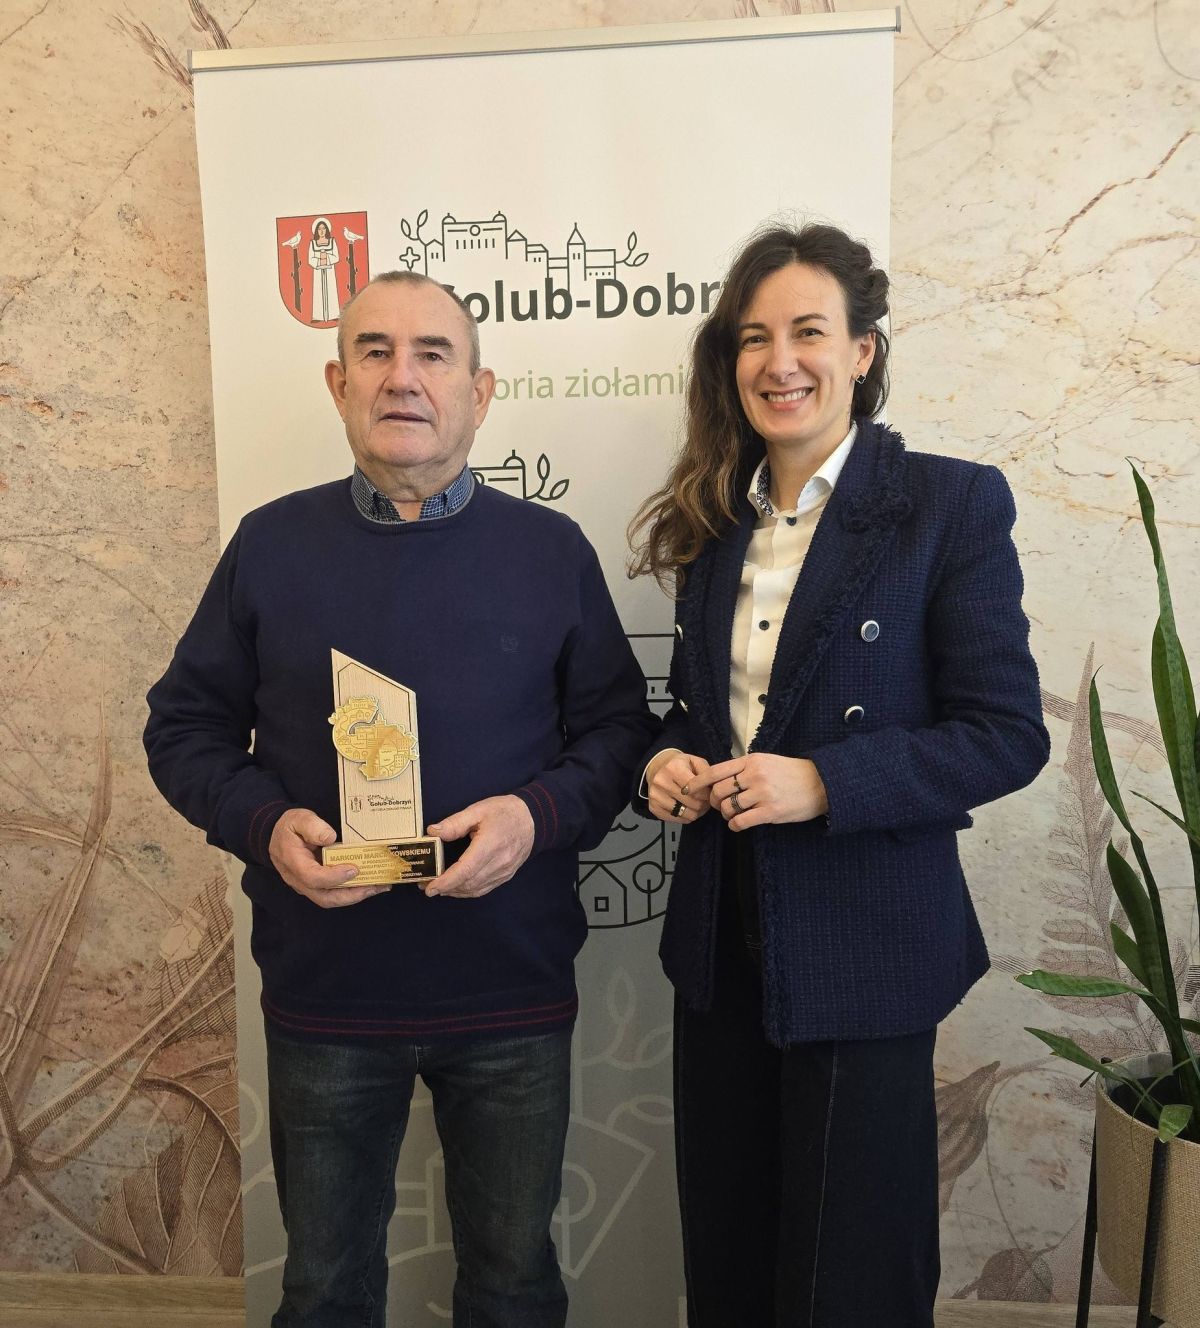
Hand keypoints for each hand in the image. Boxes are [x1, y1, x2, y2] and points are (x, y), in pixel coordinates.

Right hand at [268, 808, 390, 908]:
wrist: (275, 836)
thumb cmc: (289, 827)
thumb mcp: (299, 818)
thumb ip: (313, 826)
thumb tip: (330, 837)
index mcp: (293, 862)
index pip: (312, 877)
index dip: (334, 877)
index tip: (354, 869)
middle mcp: (299, 880)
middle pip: (324, 897)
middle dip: (352, 895)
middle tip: (375, 886)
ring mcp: (306, 885)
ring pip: (330, 899)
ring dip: (355, 896)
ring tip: (378, 887)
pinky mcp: (314, 886)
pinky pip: (332, 894)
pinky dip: (351, 893)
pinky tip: (369, 885)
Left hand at [425, 795, 534, 898]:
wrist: (533, 819)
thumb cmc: (505, 812)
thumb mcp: (478, 810)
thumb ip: (455, 823)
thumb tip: (433, 832)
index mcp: (490, 844)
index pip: (466, 870)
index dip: (446, 881)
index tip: (430, 887)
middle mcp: (499, 862)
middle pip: (468, 883)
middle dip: (445, 888)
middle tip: (425, 885)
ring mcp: (504, 872)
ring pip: (475, 889)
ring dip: (455, 892)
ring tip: (438, 887)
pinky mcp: (506, 876)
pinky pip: (484, 889)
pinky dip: (467, 891)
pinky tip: (456, 888)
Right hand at [645, 749, 712, 824]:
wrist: (657, 768)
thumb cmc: (680, 765)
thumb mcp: (695, 761)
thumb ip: (707, 772)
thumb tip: (714, 788)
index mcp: (673, 769)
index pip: (696, 790)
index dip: (707, 794)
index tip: (710, 793)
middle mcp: (661, 782)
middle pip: (693, 803)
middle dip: (704, 804)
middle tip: (705, 801)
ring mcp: (655, 797)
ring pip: (687, 814)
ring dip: (697, 812)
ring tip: (698, 805)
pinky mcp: (654, 808)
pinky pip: (678, 819)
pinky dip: (686, 816)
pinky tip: (687, 808)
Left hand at [686, 754, 827, 831]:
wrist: (821, 784)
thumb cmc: (792, 772)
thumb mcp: (767, 761)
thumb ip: (745, 767)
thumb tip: (720, 778)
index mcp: (752, 760)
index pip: (716, 770)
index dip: (698, 781)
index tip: (689, 789)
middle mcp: (754, 775)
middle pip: (718, 791)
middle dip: (714, 801)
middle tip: (719, 805)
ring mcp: (762, 794)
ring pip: (728, 807)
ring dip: (725, 814)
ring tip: (732, 814)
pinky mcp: (770, 812)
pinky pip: (741, 821)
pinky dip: (734, 825)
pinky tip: (738, 824)